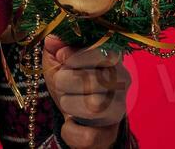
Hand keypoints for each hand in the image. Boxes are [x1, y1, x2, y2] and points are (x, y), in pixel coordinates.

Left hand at [41, 34, 130, 148]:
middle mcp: (122, 82)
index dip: (77, 55)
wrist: (76, 114)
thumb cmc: (70, 80)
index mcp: (113, 59)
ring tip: (68, 100)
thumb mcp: (59, 59)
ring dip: (68, 103)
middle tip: (61, 82)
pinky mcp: (109, 133)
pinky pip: (87, 135)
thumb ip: (57, 45)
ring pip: (93, 106)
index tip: (61, 57)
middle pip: (93, 80)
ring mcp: (118, 109)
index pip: (103, 53)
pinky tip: (71, 122)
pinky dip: (70, 130)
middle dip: (66, 80)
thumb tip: (52, 39)